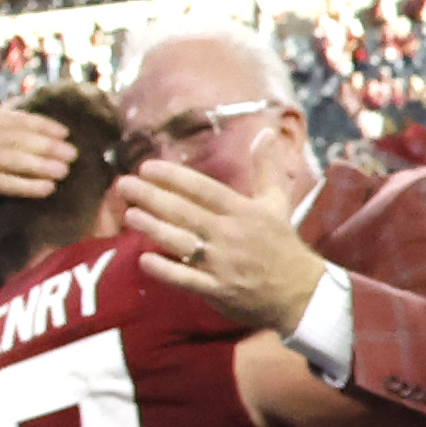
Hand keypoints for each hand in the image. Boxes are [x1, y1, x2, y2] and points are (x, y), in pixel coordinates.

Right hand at [0, 106, 77, 243]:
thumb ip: (11, 131)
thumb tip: (55, 125)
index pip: (18, 118)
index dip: (44, 125)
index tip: (67, 134)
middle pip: (17, 138)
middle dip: (48, 146)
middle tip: (73, 155)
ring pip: (12, 158)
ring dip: (41, 165)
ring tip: (64, 171)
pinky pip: (3, 181)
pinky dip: (27, 185)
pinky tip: (48, 189)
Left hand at [106, 158, 330, 331]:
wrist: (302, 293)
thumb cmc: (282, 245)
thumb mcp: (278, 204)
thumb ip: (266, 169)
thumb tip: (266, 132)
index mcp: (245, 212)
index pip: (205, 190)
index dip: (175, 178)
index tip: (147, 167)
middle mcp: (232, 235)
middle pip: (186, 213)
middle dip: (152, 197)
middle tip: (124, 185)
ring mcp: (224, 264)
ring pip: (182, 243)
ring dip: (154, 228)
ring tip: (130, 214)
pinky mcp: (219, 290)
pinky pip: (187, 280)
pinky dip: (166, 271)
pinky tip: (144, 260)